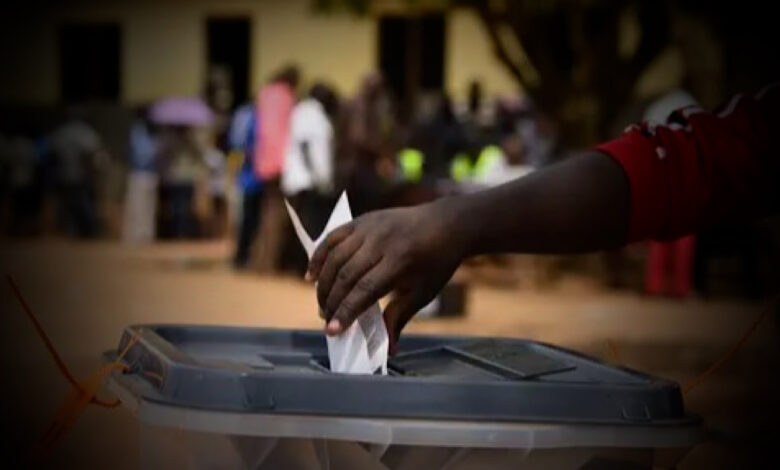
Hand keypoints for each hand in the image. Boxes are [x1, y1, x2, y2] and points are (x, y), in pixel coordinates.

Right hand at [307, 198, 469, 351]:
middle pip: (346, 275)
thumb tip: (389, 350)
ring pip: (335, 257)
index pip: (364, 290)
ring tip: (322, 302)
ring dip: (323, 283)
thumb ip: (400, 317)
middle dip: (331, 301)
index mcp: (400, 261)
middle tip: (326, 318)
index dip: (345, 312)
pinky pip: (333, 238)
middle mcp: (381, 242)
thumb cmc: (436, 262)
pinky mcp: (361, 220)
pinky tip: (312, 275)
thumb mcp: (423, 292)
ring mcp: (369, 228)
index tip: (331, 330)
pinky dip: (319, 256)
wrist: (446, 224)